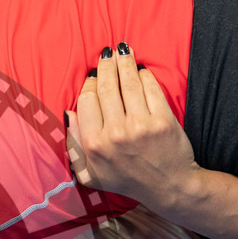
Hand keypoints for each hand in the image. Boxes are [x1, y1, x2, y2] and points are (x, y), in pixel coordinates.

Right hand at [65, 44, 198, 210]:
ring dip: (125, 62)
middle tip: (107, 54)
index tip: (94, 77)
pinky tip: (141, 69)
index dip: (90, 84)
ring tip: (123, 50)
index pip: (87, 101)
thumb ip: (76, 144)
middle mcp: (115, 134)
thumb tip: (69, 114)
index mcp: (94, 145)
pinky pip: (150, 88)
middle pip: (107, 87)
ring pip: (129, 83)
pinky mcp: (163, 120)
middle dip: (107, 65)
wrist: (168, 187)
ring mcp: (140, 126)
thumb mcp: (91, 172)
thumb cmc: (127, 180)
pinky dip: (145, 75)